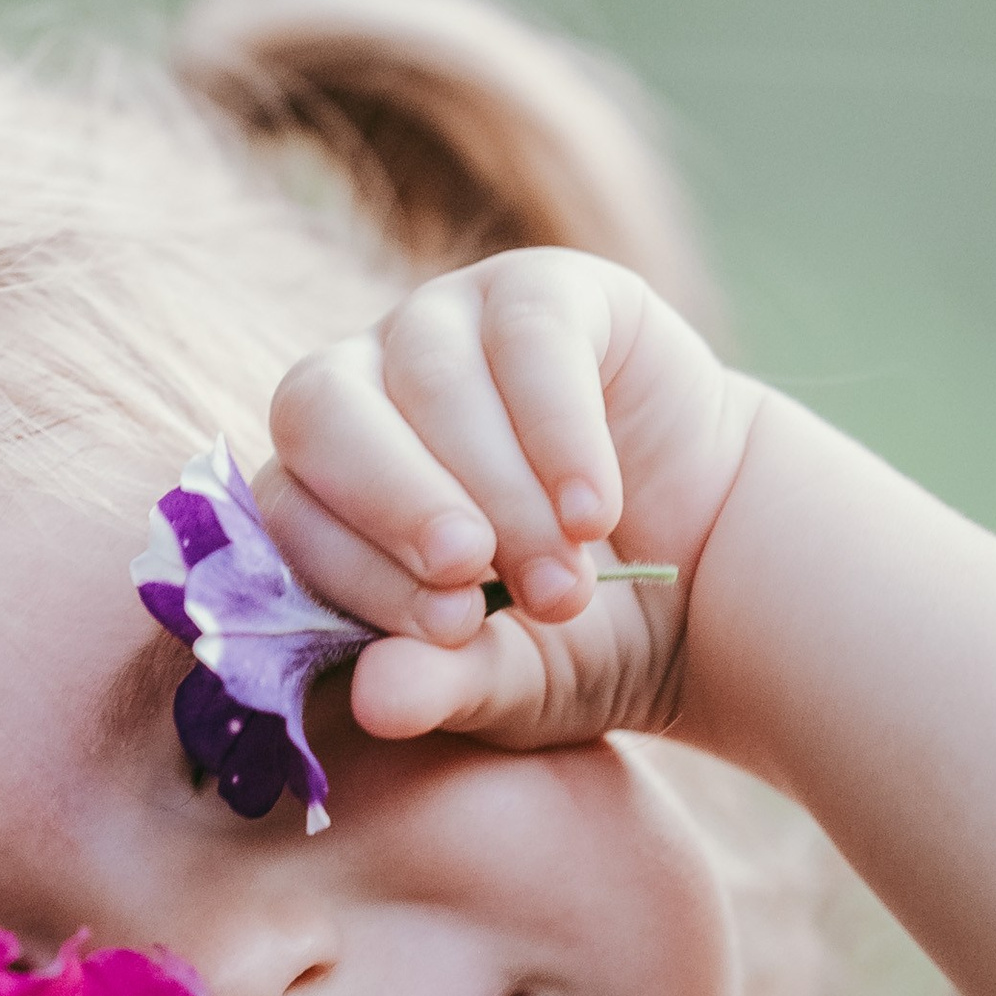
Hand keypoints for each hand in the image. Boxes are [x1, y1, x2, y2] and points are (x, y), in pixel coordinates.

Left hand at [260, 246, 761, 749]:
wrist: (709, 571)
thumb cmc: (575, 633)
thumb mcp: (511, 680)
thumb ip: (440, 685)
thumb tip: (374, 702)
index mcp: (320, 485)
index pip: (287, 505)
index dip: (354, 566)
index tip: (449, 629)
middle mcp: (363, 389)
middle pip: (319, 410)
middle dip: (398, 502)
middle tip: (474, 576)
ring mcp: (441, 325)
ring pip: (429, 374)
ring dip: (501, 488)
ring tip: (565, 581)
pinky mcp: (537, 293)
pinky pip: (527, 335)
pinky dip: (560, 430)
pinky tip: (597, 509)